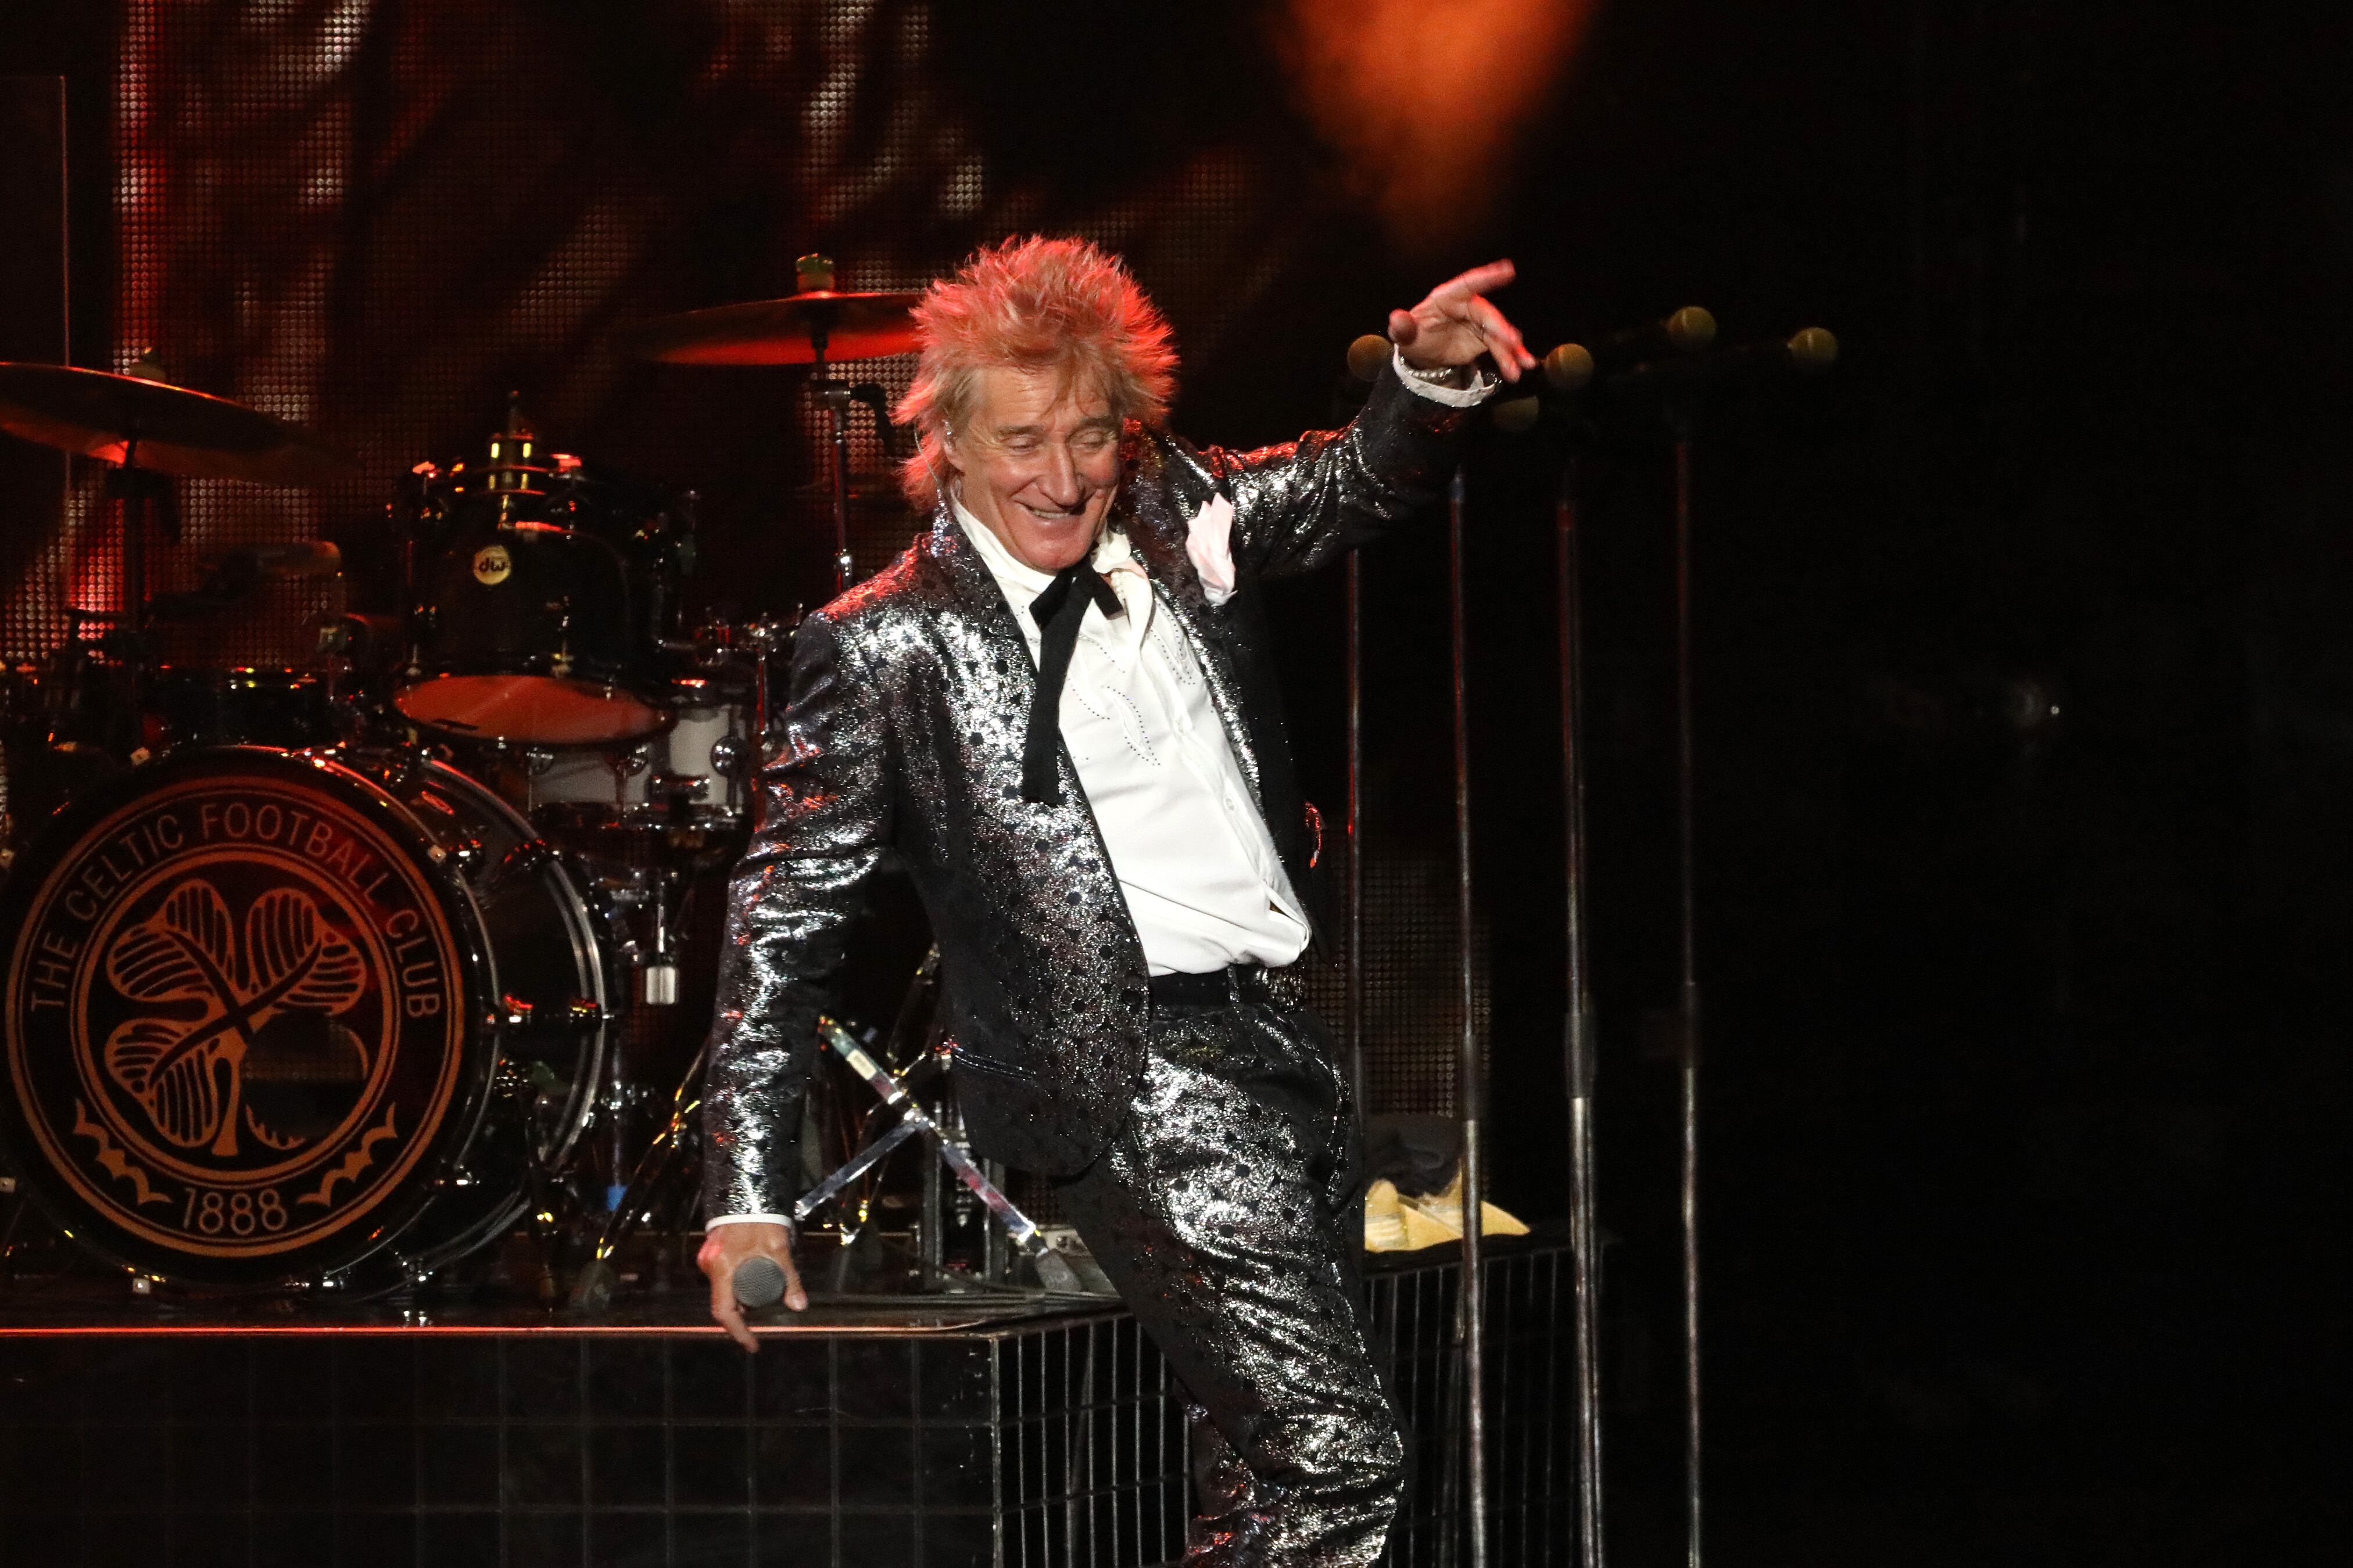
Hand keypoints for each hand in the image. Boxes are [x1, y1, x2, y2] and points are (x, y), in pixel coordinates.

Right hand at [697, 1220, 805, 1351]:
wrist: (749, 1190)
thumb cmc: (762, 1219)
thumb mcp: (779, 1249)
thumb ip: (789, 1278)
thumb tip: (799, 1306)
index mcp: (723, 1268)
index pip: (724, 1312)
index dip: (739, 1332)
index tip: (752, 1345)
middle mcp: (709, 1265)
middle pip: (722, 1302)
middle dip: (743, 1313)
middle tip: (763, 1314)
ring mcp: (707, 1258)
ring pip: (722, 1289)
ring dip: (740, 1297)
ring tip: (762, 1293)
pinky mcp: (711, 1251)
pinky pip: (721, 1276)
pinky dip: (735, 1284)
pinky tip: (752, 1279)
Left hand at [1389, 260, 1537, 383]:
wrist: (1422, 354)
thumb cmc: (1413, 335)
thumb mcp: (1404, 333)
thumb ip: (1402, 327)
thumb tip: (1396, 319)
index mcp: (1446, 298)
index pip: (1468, 284)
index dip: (1487, 277)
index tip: (1507, 270)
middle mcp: (1467, 306)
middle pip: (1488, 315)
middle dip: (1502, 328)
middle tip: (1512, 341)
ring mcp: (1478, 323)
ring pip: (1499, 334)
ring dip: (1511, 350)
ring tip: (1522, 365)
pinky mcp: (1485, 339)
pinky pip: (1501, 348)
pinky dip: (1510, 359)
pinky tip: (1517, 370)